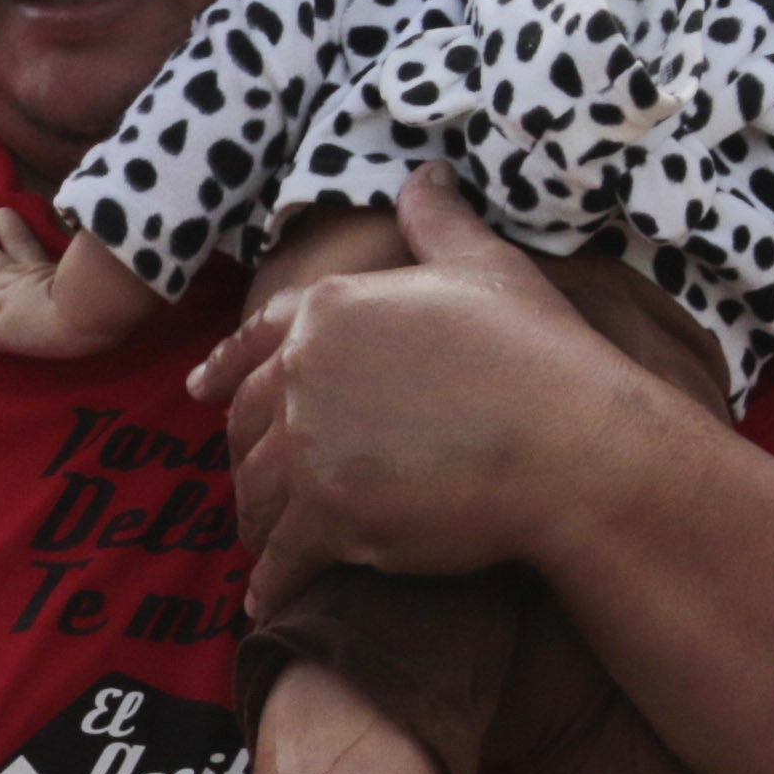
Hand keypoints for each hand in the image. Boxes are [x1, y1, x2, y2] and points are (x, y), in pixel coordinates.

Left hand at [189, 167, 693, 612]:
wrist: (572, 444)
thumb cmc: (541, 355)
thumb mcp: (487, 269)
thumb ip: (439, 222)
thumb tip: (424, 173)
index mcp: (329, 310)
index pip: (253, 341)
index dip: (224, 367)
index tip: (201, 389)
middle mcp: (303, 374)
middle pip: (248, 422)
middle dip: (246, 453)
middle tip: (250, 479)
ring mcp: (308, 446)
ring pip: (257, 491)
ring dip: (256, 519)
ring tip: (262, 541)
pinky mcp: (326, 515)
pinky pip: (282, 555)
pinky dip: (274, 581)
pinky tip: (268, 599)